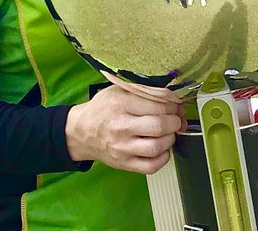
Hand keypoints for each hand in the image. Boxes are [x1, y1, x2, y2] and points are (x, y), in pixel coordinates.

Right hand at [65, 85, 185, 173]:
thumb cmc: (103, 108)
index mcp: (120, 104)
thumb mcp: (118, 91)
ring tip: (168, 133)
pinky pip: (151, 166)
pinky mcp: (124, 164)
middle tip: (176, 119)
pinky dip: (163, 158)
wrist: (81, 132)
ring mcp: (122, 148)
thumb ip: (144, 91)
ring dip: (170, 138)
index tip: (175, 105)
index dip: (173, 105)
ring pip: (157, 147)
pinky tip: (161, 149)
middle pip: (159, 126)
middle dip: (175, 121)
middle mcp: (121, 127)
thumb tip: (173, 98)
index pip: (157, 105)